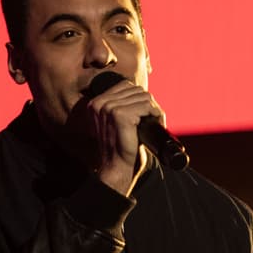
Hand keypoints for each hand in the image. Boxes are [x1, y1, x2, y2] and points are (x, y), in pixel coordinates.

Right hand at [76, 77, 164, 194]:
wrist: (117, 167)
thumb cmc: (121, 147)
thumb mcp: (116, 123)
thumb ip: (121, 108)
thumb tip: (142, 94)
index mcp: (96, 102)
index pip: (126, 86)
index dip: (141, 98)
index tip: (147, 114)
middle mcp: (99, 102)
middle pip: (136, 90)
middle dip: (149, 105)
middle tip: (154, 120)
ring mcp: (108, 108)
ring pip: (144, 97)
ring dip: (154, 110)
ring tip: (155, 123)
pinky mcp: (119, 115)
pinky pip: (146, 106)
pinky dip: (156, 114)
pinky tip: (156, 124)